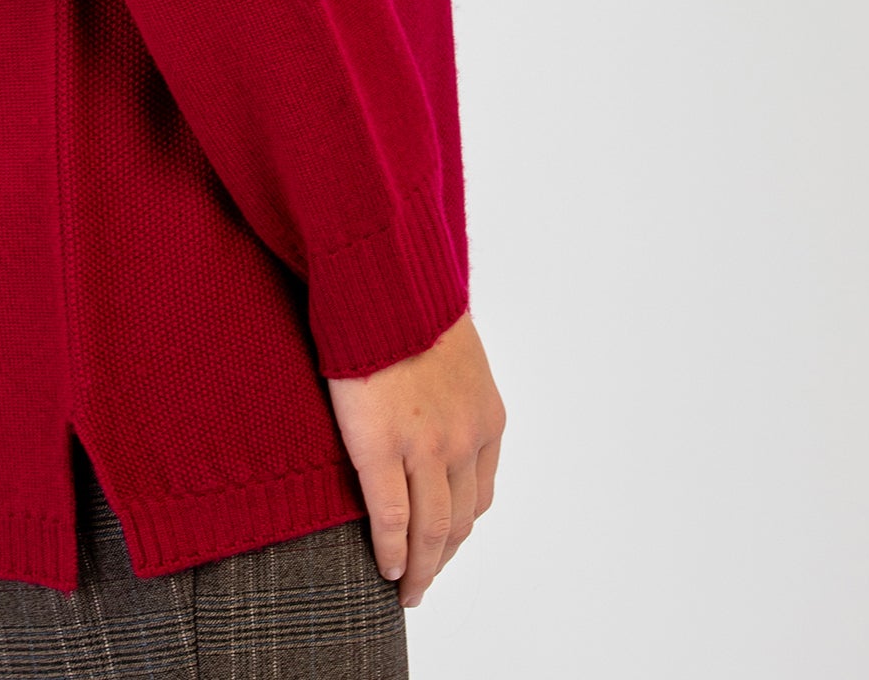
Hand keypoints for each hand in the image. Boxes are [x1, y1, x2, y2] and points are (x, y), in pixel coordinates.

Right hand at [325, 311, 504, 609]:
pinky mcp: (383, 447)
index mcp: (486, 418)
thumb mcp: (452, 353)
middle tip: (422, 583)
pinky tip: (385, 569)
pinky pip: (391, 517)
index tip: (442, 544)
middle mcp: (465, 440)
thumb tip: (429, 406)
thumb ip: (450, 392)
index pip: (479, 495)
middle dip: (441, 558)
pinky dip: (390, 551)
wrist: (384, 280)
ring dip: (419, 568)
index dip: (459, 528)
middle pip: (458, 521)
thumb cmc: (407, 305)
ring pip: (430, 530)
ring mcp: (427, 447)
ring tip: (405, 588)